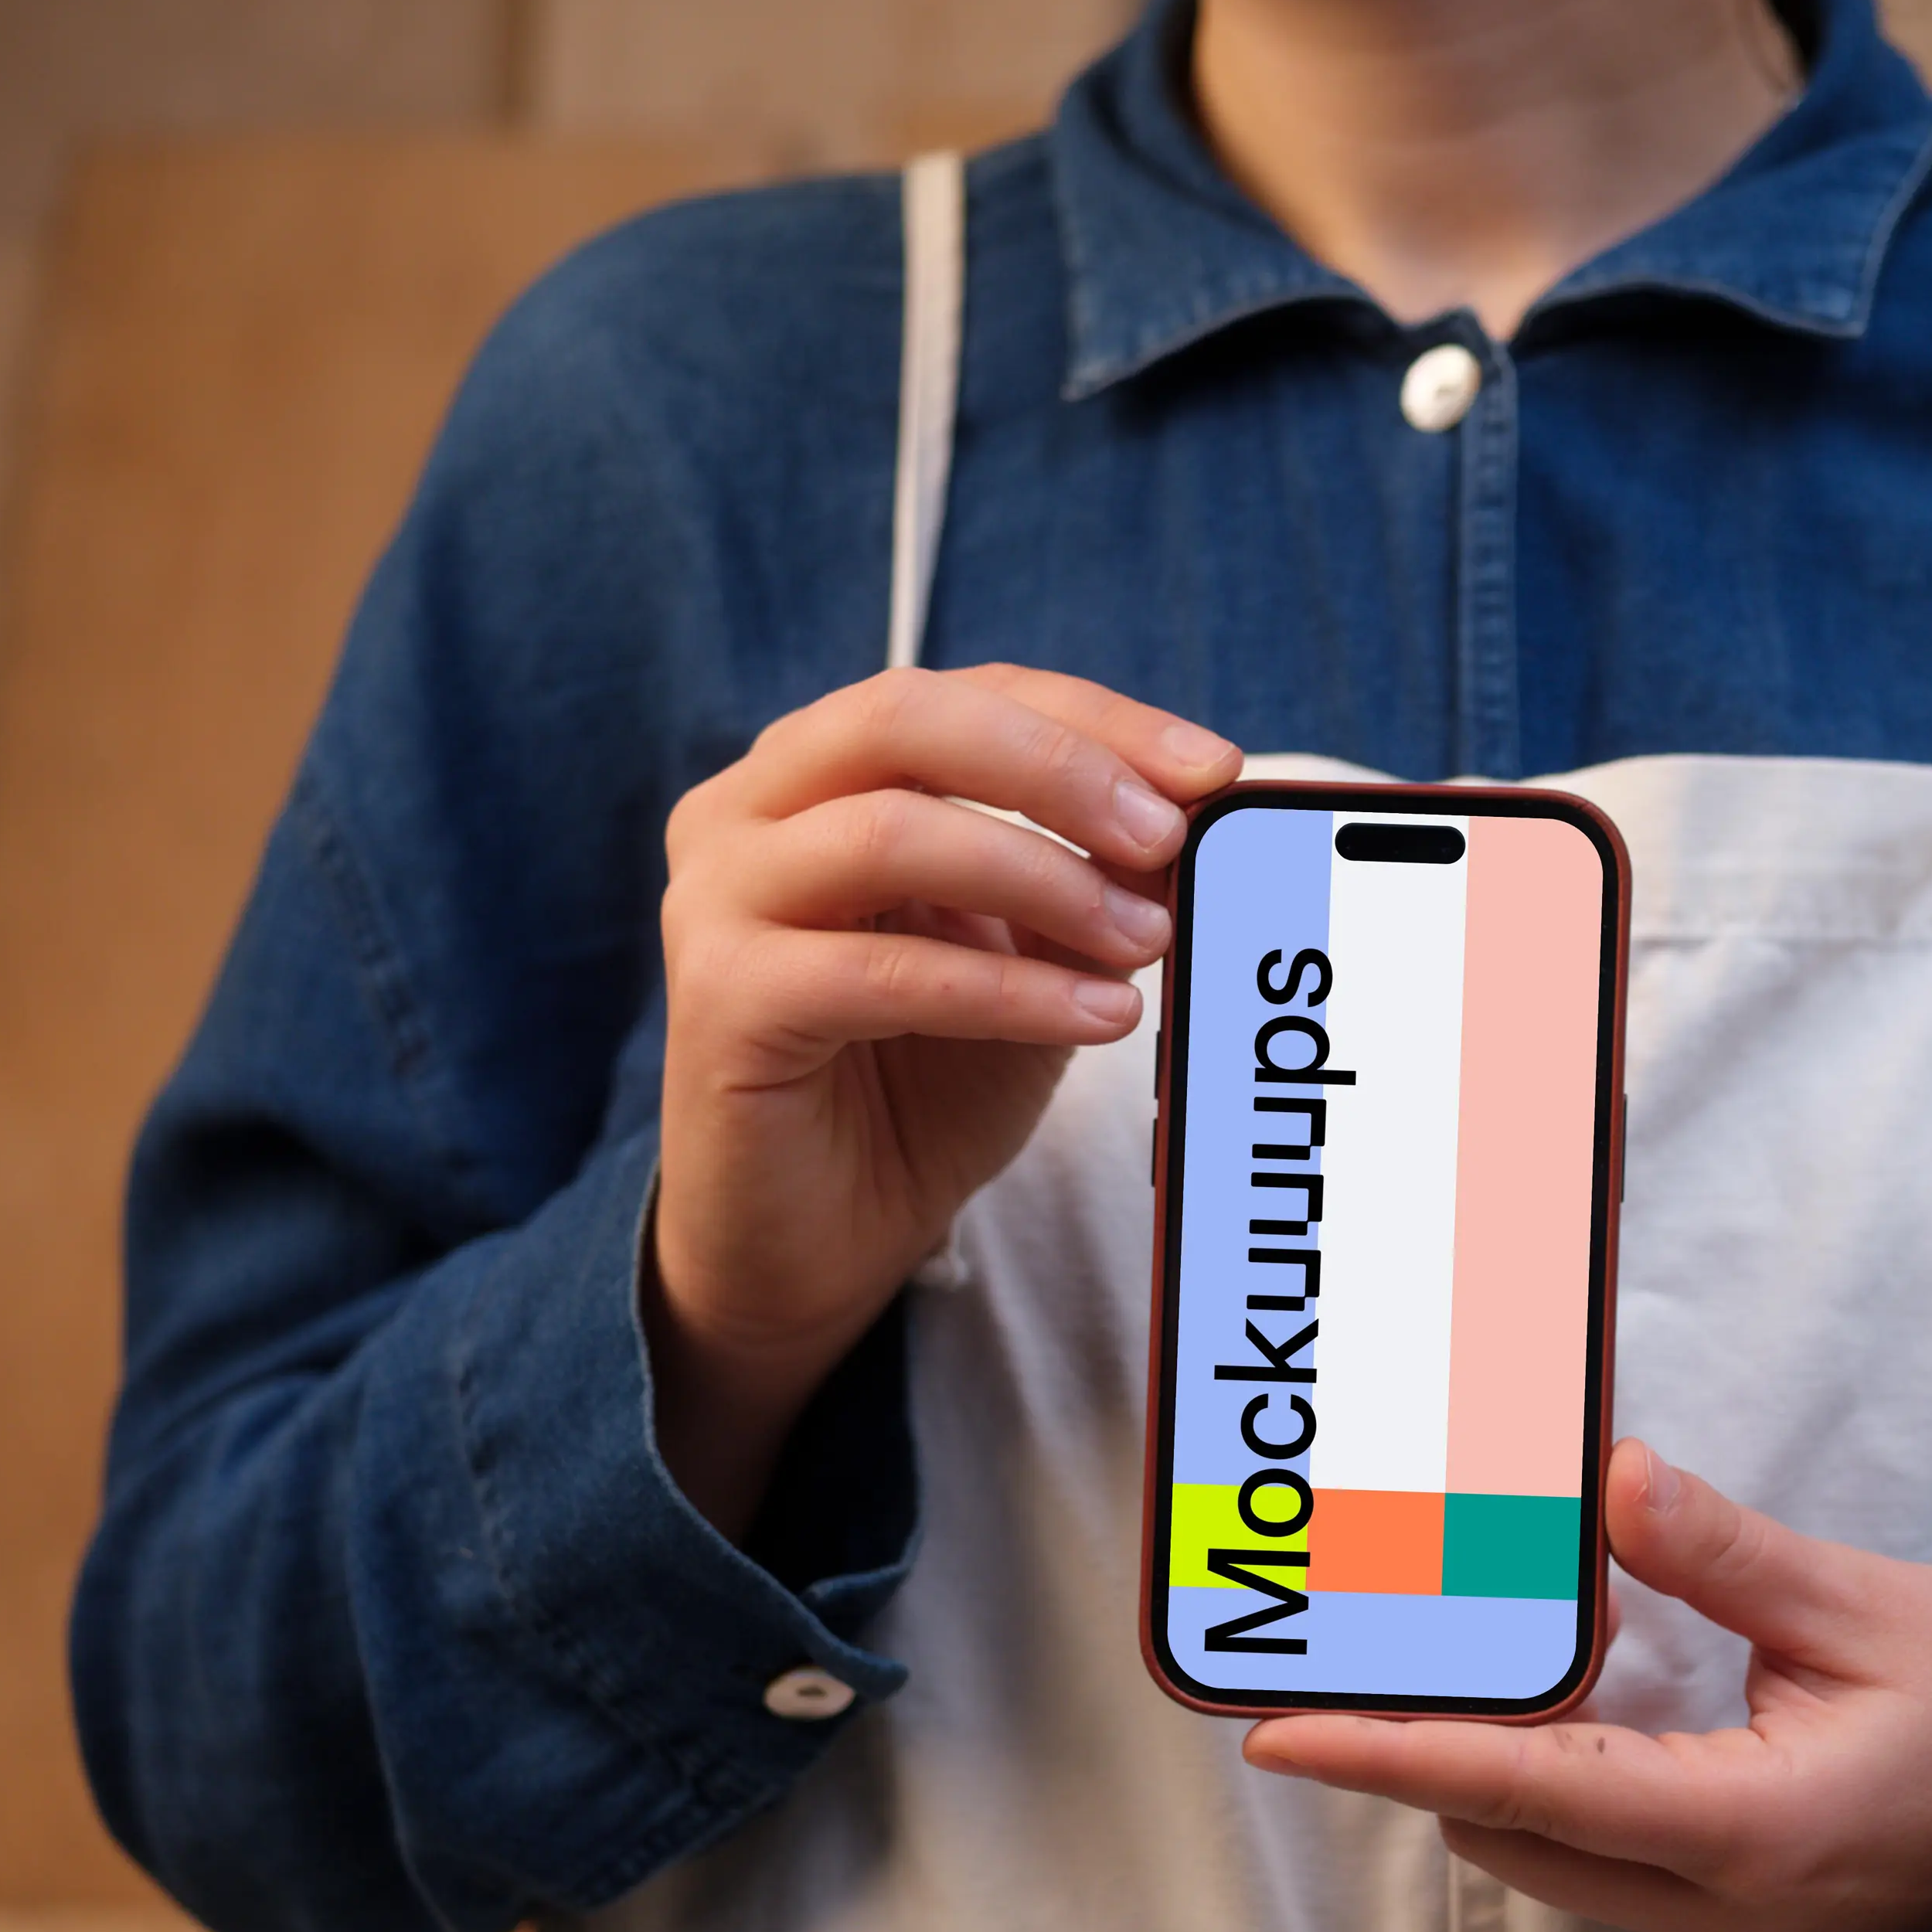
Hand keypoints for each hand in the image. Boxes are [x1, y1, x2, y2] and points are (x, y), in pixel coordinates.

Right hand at [652, 663, 1238, 1529]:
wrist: (815, 1235)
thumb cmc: (917, 1079)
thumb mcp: (1026, 955)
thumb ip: (1087, 880)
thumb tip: (1198, 823)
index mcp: (817, 771)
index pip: (966, 696)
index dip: (1096, 721)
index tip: (1214, 769)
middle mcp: (746, 811)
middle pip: (905, 719)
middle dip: (1059, 767)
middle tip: (1167, 837)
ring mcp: (716, 900)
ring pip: (890, 833)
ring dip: (1044, 878)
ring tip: (1145, 940)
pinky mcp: (721, 1003)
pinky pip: (883, 970)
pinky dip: (1009, 988)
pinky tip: (1100, 1016)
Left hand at [1244, 1443, 1931, 1931]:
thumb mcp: (1868, 1607)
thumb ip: (1729, 1553)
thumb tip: (1614, 1480)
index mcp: (1746, 1829)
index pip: (1524, 1789)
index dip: (1392, 1756)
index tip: (1279, 1736)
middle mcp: (1716, 1903)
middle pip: (1505, 1831)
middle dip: (1415, 1749)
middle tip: (1346, 1646)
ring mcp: (1722, 1924)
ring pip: (1541, 1849)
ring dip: (1483, 1763)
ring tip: (1441, 1648)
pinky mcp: (1731, 1909)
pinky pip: (1593, 1851)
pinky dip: (1545, 1780)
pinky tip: (1549, 1689)